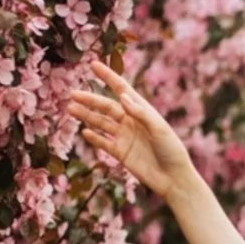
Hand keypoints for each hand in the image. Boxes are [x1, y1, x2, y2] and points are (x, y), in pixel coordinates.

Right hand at [67, 61, 197, 199]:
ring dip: (86, 116)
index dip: (108, 76)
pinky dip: (94, 137)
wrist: (173, 179)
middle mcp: (131, 121)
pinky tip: (84, 131)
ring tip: (70, 109)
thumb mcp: (159, 128)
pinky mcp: (121, 153)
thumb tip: (121, 96)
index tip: (93, 64)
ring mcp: (125, 137)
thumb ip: (140, 113)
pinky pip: (104, 142)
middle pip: (106, 106)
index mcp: (142, 110)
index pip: (121, 89)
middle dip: (90, 99)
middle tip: (72, 94)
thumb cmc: (172, 150)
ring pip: (101, 123)